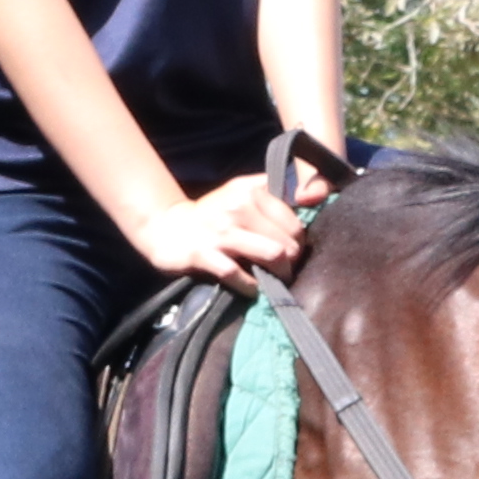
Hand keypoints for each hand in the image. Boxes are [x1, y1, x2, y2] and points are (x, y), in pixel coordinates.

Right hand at [129, 173, 309, 283]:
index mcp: (249, 190)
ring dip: (279, 274)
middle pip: (288, 240)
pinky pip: (239, 274)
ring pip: (272, 254)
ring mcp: (220, 231)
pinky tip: (253, 288)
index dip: (298, 238)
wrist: (166, 227)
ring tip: (277, 280)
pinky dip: (251, 286)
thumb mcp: (241, 193)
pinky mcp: (204, 253)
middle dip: (292, 260)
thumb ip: (274, 191)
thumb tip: (312, 199)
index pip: (293, 217)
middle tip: (286, 270)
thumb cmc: (213, 214)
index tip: (292, 248)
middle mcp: (237, 206)